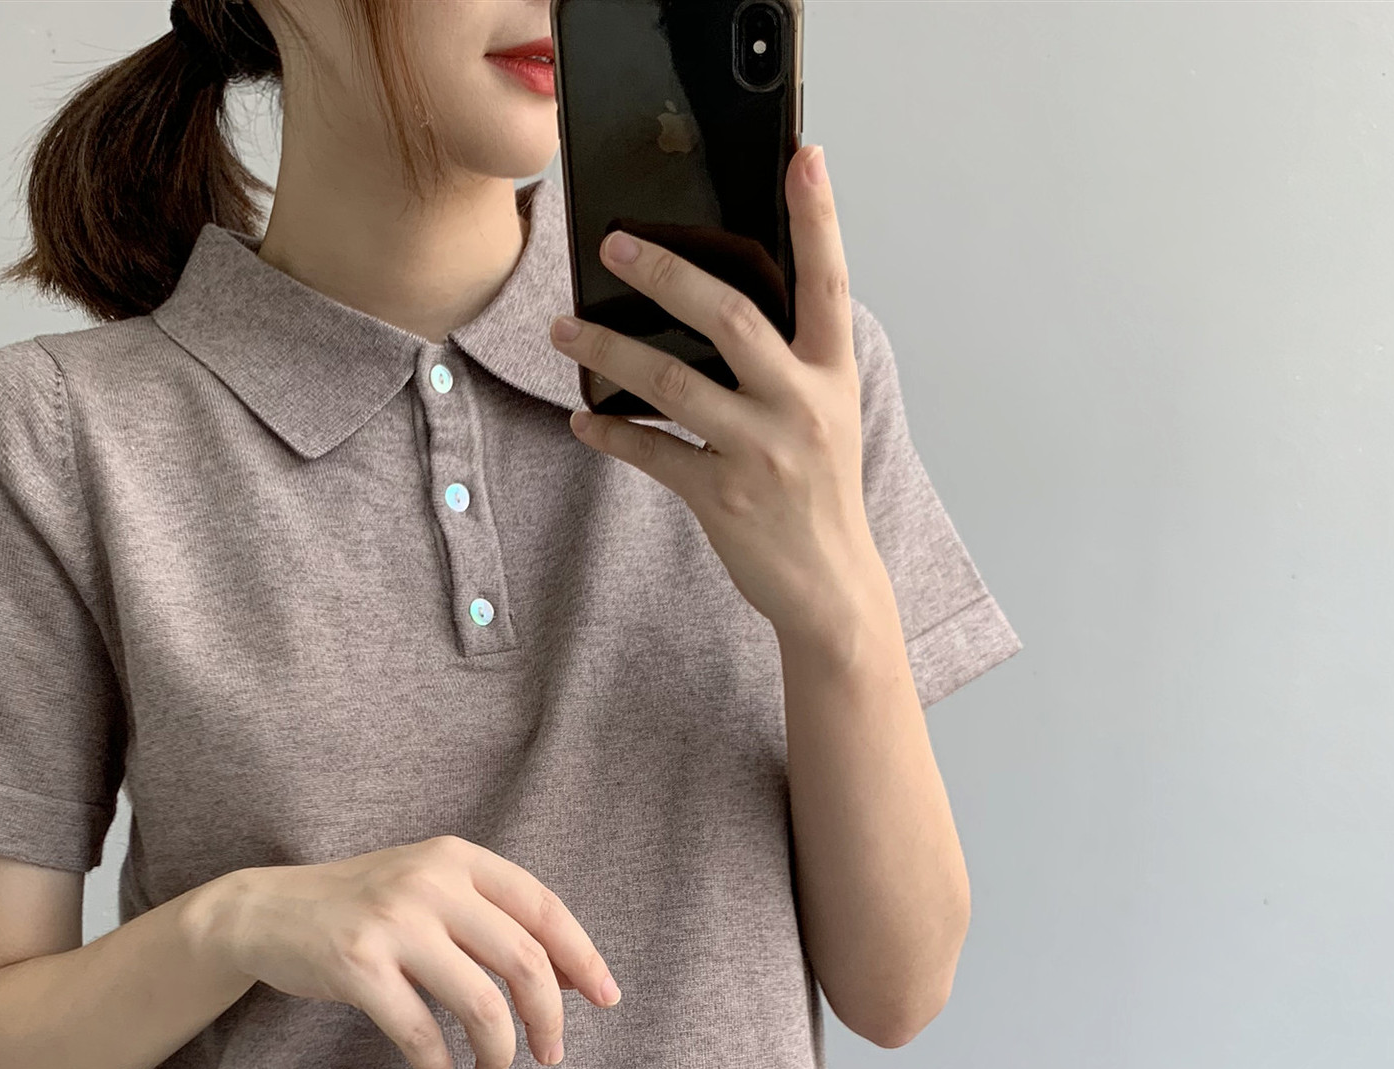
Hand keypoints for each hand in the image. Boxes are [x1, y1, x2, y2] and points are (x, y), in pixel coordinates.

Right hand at [212, 835, 621, 1068]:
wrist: (265, 910)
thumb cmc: (362, 907)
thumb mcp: (428, 888)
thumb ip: (490, 918)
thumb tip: (569, 977)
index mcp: (458, 859)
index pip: (544, 908)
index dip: (583, 958)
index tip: (607, 1000)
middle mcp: (430, 882)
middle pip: (524, 961)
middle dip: (549, 1018)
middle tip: (552, 1055)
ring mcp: (392, 922)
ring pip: (480, 1004)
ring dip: (500, 1052)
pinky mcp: (356, 965)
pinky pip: (420, 1032)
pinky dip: (438, 1067)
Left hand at [546, 143, 896, 652]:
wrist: (830, 587)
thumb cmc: (818, 492)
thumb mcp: (825, 415)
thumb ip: (789, 361)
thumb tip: (714, 306)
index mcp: (831, 373)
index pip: (829, 279)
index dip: (818, 217)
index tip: (803, 157)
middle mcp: (801, 404)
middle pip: (728, 314)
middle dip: (664, 272)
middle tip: (614, 243)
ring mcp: (760, 451)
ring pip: (672, 381)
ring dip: (608, 351)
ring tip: (562, 329)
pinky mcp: (722, 496)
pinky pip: (652, 450)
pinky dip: (610, 434)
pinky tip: (581, 420)